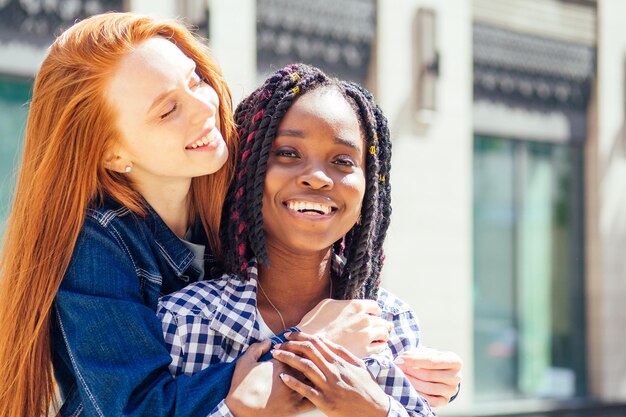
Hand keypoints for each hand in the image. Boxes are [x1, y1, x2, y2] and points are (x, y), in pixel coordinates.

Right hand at [225, 340, 313, 416]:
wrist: (240, 409)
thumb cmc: (241, 385)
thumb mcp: (245, 360)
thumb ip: (258, 347)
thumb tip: (269, 341)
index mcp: (281, 363)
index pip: (299, 351)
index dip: (302, 348)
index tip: (304, 347)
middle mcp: (291, 377)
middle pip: (310, 364)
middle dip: (314, 360)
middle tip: (315, 358)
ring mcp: (294, 393)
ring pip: (314, 381)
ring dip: (318, 377)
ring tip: (320, 373)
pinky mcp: (294, 408)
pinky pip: (312, 401)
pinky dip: (317, 395)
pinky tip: (319, 392)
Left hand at [272, 332, 389, 416]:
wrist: (375, 410)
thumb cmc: (367, 387)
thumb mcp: (359, 365)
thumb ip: (342, 352)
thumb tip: (325, 341)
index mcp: (340, 361)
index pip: (317, 344)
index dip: (300, 337)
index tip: (289, 336)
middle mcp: (333, 371)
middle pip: (308, 352)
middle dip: (291, 345)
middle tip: (279, 344)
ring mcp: (329, 386)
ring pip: (305, 367)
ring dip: (289, 359)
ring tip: (276, 356)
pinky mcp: (325, 402)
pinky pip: (306, 390)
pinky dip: (294, 383)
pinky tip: (283, 377)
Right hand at [297, 299, 391, 356]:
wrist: (311, 342)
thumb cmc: (315, 322)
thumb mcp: (327, 304)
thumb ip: (343, 304)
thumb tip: (347, 305)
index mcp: (357, 306)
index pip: (375, 306)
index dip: (375, 311)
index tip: (374, 315)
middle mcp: (365, 319)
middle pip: (383, 321)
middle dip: (382, 325)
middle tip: (380, 329)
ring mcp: (366, 335)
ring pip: (385, 334)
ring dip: (382, 336)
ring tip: (379, 339)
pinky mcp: (365, 350)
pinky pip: (380, 348)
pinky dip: (380, 347)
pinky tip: (375, 347)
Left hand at [395, 346, 462, 406]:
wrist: (439, 371)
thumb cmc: (431, 359)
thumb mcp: (426, 352)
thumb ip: (414, 354)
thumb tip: (400, 360)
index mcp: (455, 361)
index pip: (432, 361)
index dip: (414, 360)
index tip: (399, 359)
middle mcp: (457, 376)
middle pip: (429, 375)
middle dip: (410, 371)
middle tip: (397, 368)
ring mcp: (452, 390)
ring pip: (429, 388)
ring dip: (411, 382)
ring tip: (401, 376)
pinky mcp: (445, 400)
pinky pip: (430, 400)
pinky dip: (417, 394)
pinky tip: (408, 388)